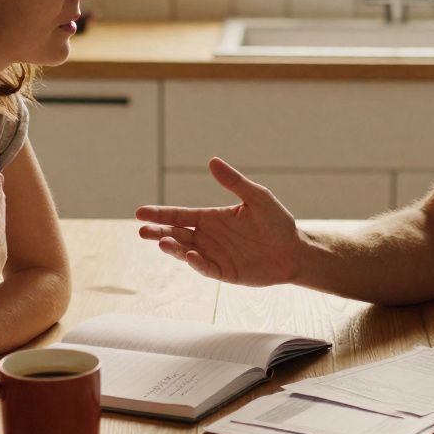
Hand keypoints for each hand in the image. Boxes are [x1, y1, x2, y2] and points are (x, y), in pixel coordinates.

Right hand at [135, 158, 301, 285]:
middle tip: (142, 231)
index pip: (179, 215)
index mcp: (211, 218)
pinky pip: (206, 268)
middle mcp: (208, 237)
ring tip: (162, 241)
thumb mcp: (257, 197)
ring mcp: (214, 256)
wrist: (294, 250)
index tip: (140, 212)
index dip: (159, 214)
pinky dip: (196, 263)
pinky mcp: (224, 273)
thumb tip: (212, 161)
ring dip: (173, 248)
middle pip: (176, 234)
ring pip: (186, 252)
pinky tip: (190, 256)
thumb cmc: (276, 221)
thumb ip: (234, 182)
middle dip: (158, 232)